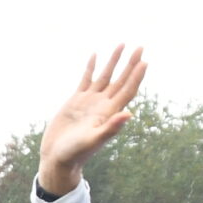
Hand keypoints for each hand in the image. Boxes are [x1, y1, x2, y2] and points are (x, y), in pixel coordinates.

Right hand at [37, 46, 146, 195]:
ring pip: (105, 76)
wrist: (57, 158)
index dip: (136, 77)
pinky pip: (86, 79)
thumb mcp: (93, 141)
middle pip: (121, 80)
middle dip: (131, 64)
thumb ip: (111, 128)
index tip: (144, 61)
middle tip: (140, 47)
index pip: (127, 90)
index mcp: (109, 113)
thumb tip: (129, 114)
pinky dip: (91, 67)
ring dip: (114, 61)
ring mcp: (90, 101)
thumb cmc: (75, 153)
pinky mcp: (76, 101)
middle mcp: (102, 105)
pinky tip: (95, 55)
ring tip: (121, 45)